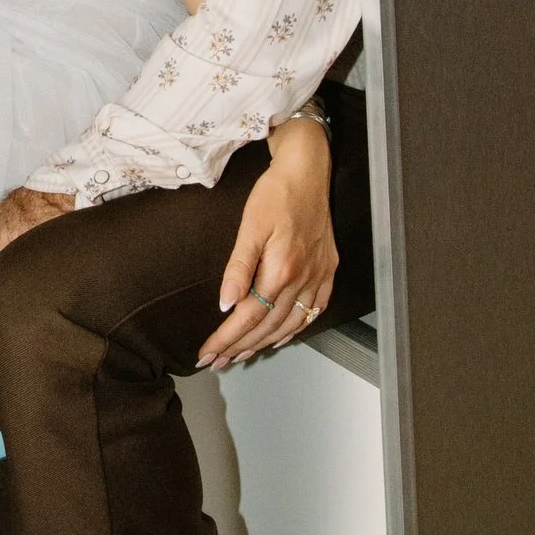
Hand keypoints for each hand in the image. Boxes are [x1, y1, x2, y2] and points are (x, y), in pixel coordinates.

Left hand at [196, 114, 336, 369]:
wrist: (308, 171)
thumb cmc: (275, 193)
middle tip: (217, 362)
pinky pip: (313, 311)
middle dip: (240, 347)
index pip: (248, 316)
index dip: (226, 338)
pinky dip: (295, 329)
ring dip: (264, 343)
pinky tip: (281, 337)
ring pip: (290, 324)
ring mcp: (318, 277)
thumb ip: (238, 268)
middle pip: (267, 326)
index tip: (207, 353)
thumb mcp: (249, 226)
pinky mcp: (327, 270)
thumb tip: (226, 305)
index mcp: (281, 270)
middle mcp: (302, 279)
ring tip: (241, 356)